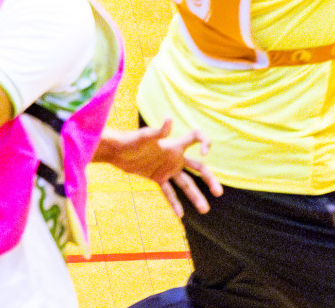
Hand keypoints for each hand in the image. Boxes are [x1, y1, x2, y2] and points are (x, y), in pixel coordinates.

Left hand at [98, 120, 222, 218]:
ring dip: (195, 196)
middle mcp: (175, 157)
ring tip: (205, 210)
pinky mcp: (158, 178)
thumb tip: (169, 119)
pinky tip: (181, 215)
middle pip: (198, 168)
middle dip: (209, 180)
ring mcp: (167, 169)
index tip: (205, 152)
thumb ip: (158, 131)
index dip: (205, 142)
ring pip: (186, 184)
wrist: (116, 152)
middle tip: (218, 192)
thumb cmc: (130, 140)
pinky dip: (174, 203)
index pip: (197, 137)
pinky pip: (168, 192)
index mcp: (175, 145)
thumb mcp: (144, 137)